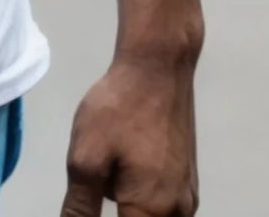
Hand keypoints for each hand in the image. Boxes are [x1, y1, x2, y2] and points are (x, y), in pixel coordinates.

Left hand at [60, 53, 199, 216]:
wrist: (158, 66)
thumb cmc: (120, 108)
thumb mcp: (87, 158)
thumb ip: (80, 207)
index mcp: (152, 212)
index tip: (93, 190)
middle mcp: (178, 213)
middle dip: (117, 205)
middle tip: (101, 172)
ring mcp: (187, 196)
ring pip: (148, 214)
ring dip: (128, 201)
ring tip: (114, 159)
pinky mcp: (187, 179)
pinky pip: (160, 202)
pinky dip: (140, 190)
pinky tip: (127, 156)